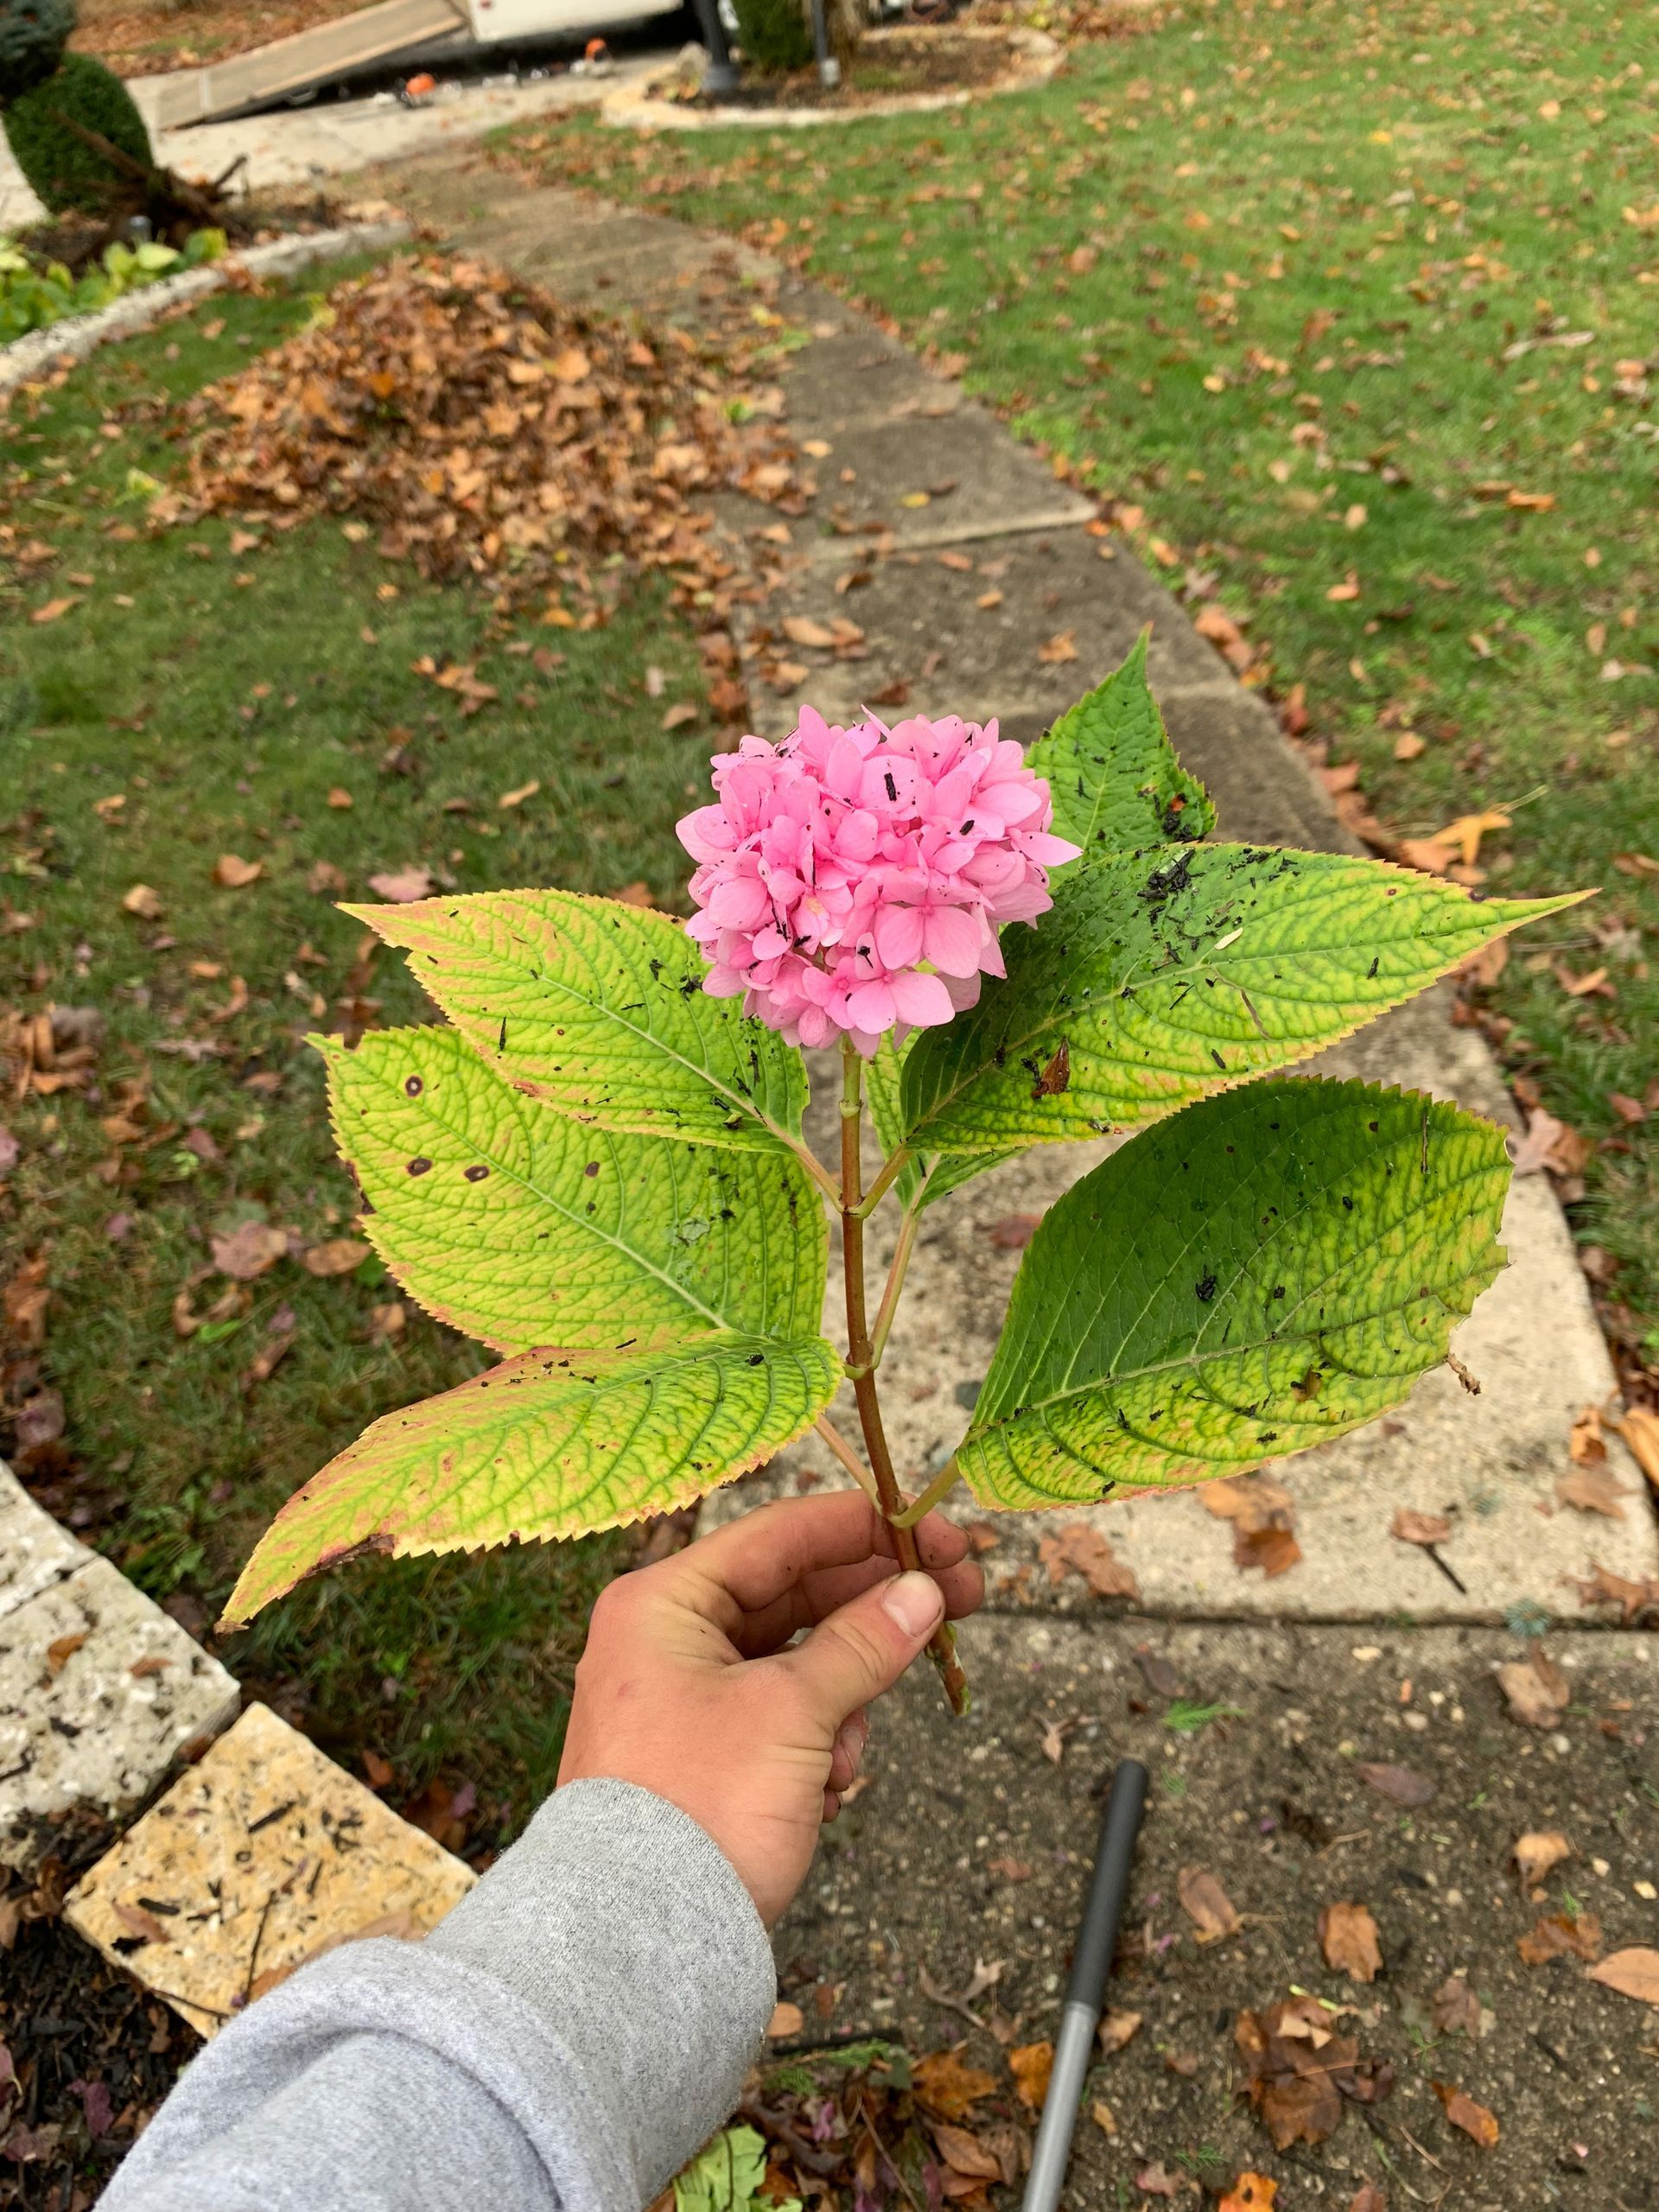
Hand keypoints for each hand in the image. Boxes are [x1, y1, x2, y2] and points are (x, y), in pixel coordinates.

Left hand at [557, 1493, 983, 1925]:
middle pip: (795, 1598)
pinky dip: (816, 1747)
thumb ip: (863, 1644)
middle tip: (960, 1604)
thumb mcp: (792, 1712)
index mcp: (664, 1603)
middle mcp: (666, 1640)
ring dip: (842, 1704)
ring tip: (841, 1758)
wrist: (639, 1945)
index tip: (938, 1534)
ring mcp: (683, 1701)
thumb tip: (923, 1594)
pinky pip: (782, 1722)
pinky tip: (823, 1791)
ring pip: (797, 1667)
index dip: (868, 1528)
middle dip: (872, 1618)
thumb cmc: (701, 1807)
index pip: (780, 1535)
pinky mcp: (704, 1758)